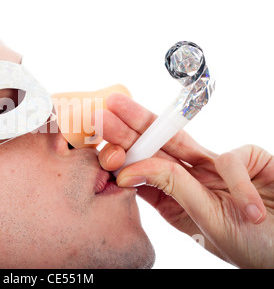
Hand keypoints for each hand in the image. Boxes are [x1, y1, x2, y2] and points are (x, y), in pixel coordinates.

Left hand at [97, 93, 273, 268]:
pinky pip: (232, 159)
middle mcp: (194, 179)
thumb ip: (173, 190)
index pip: (144, 169)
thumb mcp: (206, 220)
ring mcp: (219, 167)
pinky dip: (236, 181)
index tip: (99, 139)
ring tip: (119, 107)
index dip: (122, 152)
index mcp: (177, 198)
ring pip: (181, 139)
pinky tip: (248, 208)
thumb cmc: (254, 246)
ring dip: (151, 122)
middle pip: (157, 146)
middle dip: (129, 125)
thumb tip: (129, 171)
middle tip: (106, 106)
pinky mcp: (249, 159)